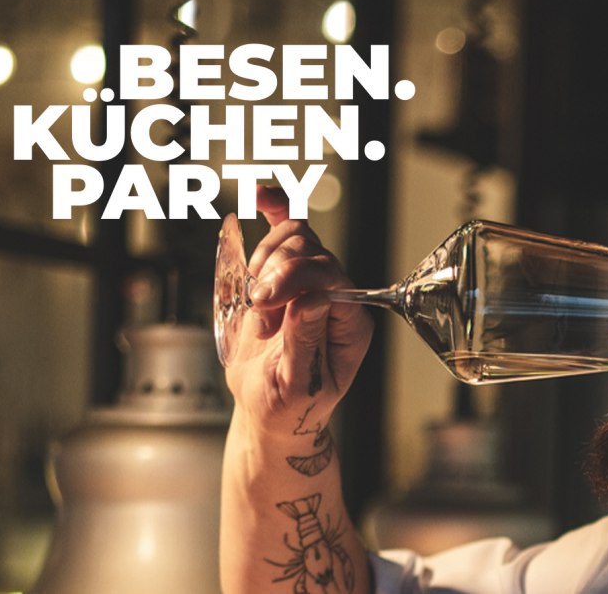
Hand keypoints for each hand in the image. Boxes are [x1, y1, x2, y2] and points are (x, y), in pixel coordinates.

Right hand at [224, 185, 372, 436]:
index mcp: (351, 324)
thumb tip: (311, 301)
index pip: (333, 279)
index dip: (296, 280)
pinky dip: (274, 210)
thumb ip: (305, 342)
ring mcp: (313, 282)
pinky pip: (285, 230)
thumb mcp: (299, 386)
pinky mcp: (286, 275)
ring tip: (257, 304)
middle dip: (278, 273)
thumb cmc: (290, 406)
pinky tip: (261, 195)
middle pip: (313, 252)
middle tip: (259, 309)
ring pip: (295, 239)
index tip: (265, 302)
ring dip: (265, 262)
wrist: (271, 411)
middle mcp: (338, 297)